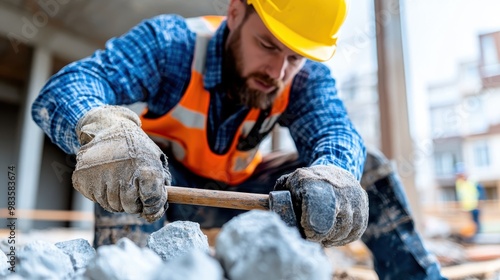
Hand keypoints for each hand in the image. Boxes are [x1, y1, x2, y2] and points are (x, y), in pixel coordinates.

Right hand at [72, 105, 170, 221]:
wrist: (109, 127)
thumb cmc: (137, 147)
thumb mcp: (156, 160)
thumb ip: (161, 186)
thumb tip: (154, 213)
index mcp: (145, 167)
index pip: (152, 200)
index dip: (153, 207)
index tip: (151, 206)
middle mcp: (122, 171)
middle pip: (130, 207)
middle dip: (134, 204)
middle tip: (133, 191)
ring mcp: (100, 175)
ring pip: (112, 206)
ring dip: (118, 200)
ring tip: (119, 181)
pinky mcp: (83, 178)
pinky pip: (96, 200)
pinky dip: (102, 194)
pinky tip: (106, 178)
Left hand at [274, 165, 367, 246]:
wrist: (337, 168)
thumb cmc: (308, 180)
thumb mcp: (291, 181)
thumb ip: (279, 195)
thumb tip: (267, 210)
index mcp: (315, 184)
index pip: (314, 218)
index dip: (309, 231)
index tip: (305, 233)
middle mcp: (338, 191)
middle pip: (330, 228)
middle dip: (319, 237)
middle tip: (312, 237)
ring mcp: (353, 199)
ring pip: (343, 232)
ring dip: (331, 239)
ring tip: (322, 236)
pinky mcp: (363, 207)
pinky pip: (355, 232)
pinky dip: (344, 238)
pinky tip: (334, 236)